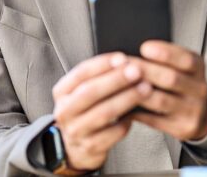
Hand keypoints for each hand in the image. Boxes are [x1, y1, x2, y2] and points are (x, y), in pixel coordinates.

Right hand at [52, 52, 151, 170]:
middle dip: (116, 79)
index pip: (81, 73)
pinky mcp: (91, 147)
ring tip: (145, 88)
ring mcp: (76, 131)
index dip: (102, 64)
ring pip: (104, 112)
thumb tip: (123, 60)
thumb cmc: (85, 110)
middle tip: (137, 71)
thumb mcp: (82, 91)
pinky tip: (136, 113)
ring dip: (127, 98)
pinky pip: (113, 132)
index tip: (122, 57)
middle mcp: (65, 111)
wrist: (76, 146)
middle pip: (91, 92)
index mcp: (62, 91)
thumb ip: (97, 76)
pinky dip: (127, 121)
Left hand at [131, 41, 206, 140]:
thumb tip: (135, 54)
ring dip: (138, 91)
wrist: (199, 113)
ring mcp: (191, 111)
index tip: (144, 48)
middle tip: (125, 65)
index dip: (165, 53)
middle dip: (145, 71)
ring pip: (161, 101)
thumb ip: (164, 59)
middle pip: (171, 79)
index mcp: (198, 68)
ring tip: (121, 84)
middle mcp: (198, 89)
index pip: (185, 59)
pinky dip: (136, 111)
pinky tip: (124, 104)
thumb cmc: (181, 82)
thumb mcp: (181, 65)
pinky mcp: (181, 128)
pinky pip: (154, 120)